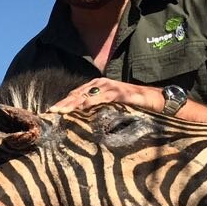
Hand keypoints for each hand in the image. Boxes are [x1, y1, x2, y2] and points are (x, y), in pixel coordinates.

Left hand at [48, 78, 162, 113]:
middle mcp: (101, 84)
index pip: (75, 95)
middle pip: (77, 94)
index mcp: (97, 86)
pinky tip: (82, 108)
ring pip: (86, 95)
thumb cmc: (132, 105)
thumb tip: (81, 121)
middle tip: (51, 112)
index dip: (63, 103)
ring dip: (73, 103)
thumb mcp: (110, 107)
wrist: (156, 100)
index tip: (51, 112)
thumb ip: (96, 109)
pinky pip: (102, 98)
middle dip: (64, 103)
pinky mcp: (119, 93)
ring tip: (61, 111)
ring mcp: (110, 87)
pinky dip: (92, 102)